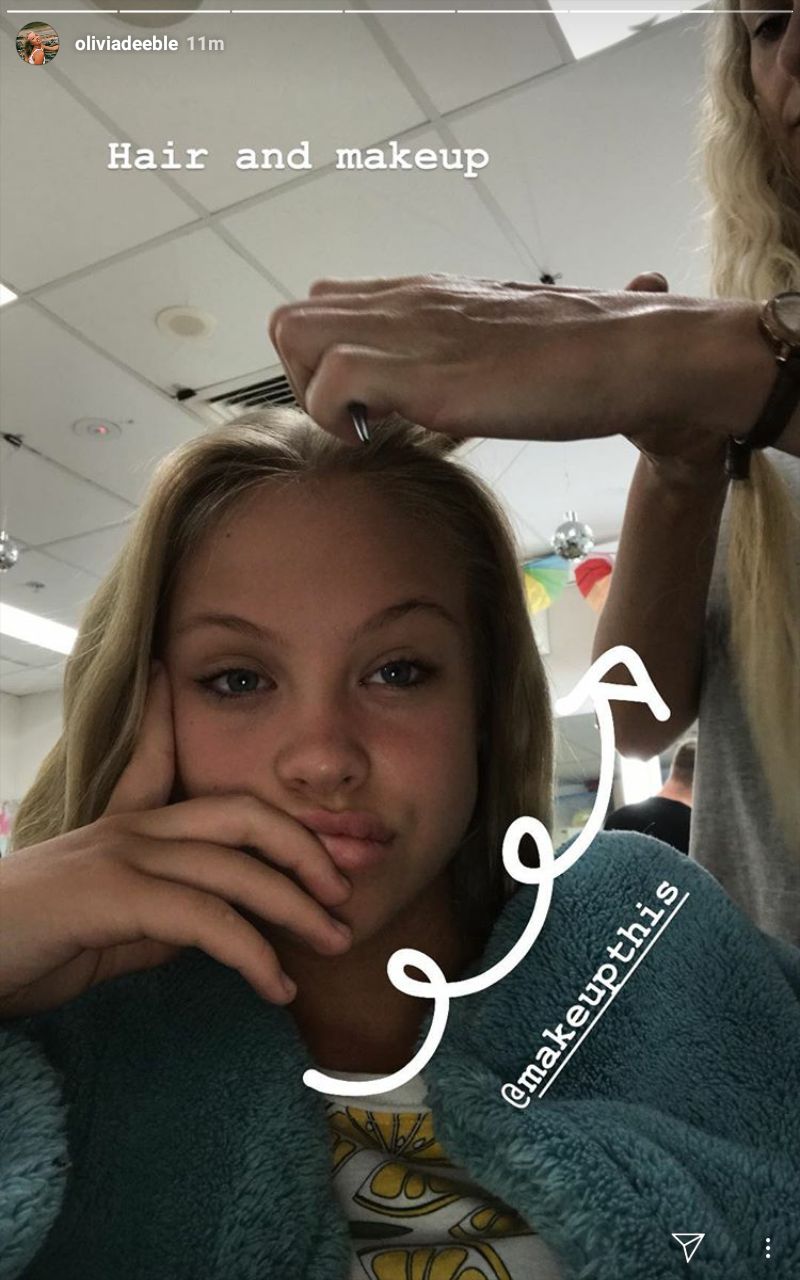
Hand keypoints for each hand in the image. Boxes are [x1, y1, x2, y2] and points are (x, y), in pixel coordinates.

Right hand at [0, 663, 352, 1019]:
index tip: (176, 679)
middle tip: (347, 885)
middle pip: (241, 814)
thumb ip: (158, 921)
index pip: (161, 761)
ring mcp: (121, 856)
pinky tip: (276, 985)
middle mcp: (129, 830)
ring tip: (336, 940)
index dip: (175, 720)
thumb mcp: (104, 931)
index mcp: (123, 829)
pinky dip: (253, 955)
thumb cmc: (23, 949)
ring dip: (298, 907)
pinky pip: (206, 921)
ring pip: (236, 868)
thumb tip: (210, 929)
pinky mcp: (113, 895)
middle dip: (305, 846)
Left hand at [268, 271, 730, 445]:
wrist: (628, 355)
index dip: (329, 360)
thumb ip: (473, 342)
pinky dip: (341, 419)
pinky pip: (331, 380)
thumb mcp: (507, 341)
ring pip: (294, 335)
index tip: (369, 404)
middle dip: (305, 380)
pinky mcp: (421, 372)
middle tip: (360, 422)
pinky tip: (390, 437)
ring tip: (374, 429)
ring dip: (316, 395)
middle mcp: (404, 302)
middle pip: (293, 319)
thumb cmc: (582, 356)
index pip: (330, 303)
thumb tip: (488, 349)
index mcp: (424, 295)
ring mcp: (409, 332)